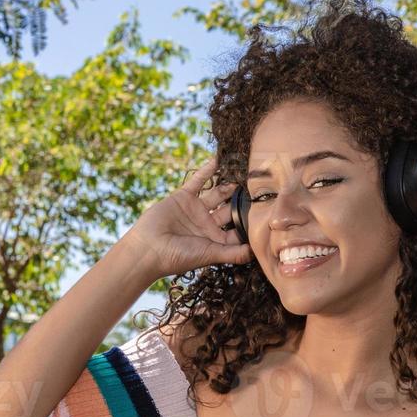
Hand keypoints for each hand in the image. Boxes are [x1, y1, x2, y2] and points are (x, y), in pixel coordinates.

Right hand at [122, 155, 254, 280]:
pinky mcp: (183, 197)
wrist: (148, 248)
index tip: (267, 211)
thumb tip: (256, 252)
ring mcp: (195, 210)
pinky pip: (198, 181)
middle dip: (242, 200)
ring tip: (244, 171)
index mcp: (215, 240)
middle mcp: (207, 225)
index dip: (250, 222)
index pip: (237, 229)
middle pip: (229, 209)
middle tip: (260, 186)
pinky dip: (207, 170)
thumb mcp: (210, 255)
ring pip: (216, 193)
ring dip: (228, 184)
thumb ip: (233, 253)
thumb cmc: (178, 257)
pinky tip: (219, 159)